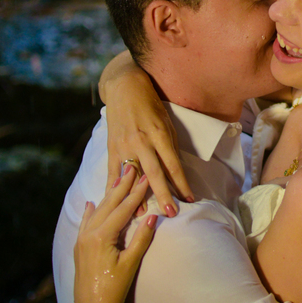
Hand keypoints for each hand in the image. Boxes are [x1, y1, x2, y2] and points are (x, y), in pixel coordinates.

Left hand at [74, 165, 157, 302]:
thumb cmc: (115, 289)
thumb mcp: (131, 264)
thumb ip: (141, 239)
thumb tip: (153, 215)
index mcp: (101, 236)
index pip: (123, 209)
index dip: (136, 192)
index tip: (146, 177)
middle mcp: (89, 234)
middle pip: (108, 204)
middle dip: (121, 186)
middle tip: (132, 168)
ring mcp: (82, 240)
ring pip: (97, 210)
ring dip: (108, 194)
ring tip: (117, 178)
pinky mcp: (79, 247)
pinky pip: (85, 223)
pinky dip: (90, 211)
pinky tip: (91, 202)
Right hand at [101, 52, 193, 215]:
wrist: (124, 87)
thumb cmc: (151, 103)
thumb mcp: (166, 120)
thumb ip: (170, 145)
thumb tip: (175, 170)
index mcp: (159, 133)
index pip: (173, 164)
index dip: (182, 183)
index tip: (189, 199)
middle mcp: (141, 140)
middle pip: (155, 173)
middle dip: (164, 195)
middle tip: (172, 213)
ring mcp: (124, 144)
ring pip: (133, 176)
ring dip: (138, 197)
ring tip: (143, 215)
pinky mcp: (112, 147)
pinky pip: (113, 171)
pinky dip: (114, 189)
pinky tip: (116, 203)